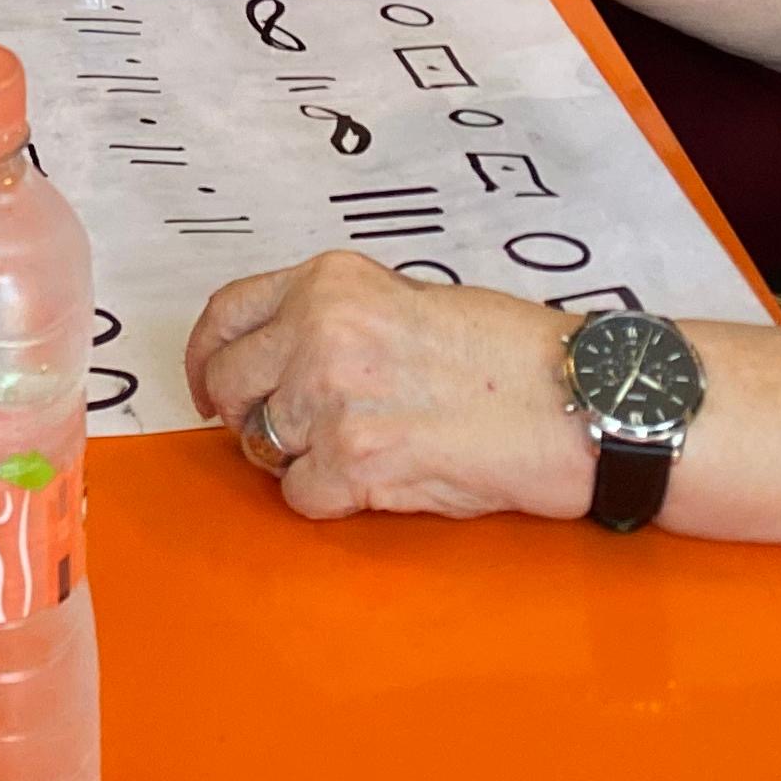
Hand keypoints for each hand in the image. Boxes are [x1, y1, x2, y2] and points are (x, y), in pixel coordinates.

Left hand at [185, 253, 596, 523]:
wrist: (575, 397)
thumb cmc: (508, 351)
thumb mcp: (405, 298)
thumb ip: (334, 319)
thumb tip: (276, 360)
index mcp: (328, 281)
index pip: (225, 315)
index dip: (206, 358)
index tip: (209, 386)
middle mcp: (319, 330)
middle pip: (229, 386)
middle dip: (250, 417)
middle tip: (294, 433)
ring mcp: (332, 397)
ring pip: (261, 445)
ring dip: (298, 459)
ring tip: (361, 450)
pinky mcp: (356, 461)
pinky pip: (301, 496)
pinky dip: (332, 499)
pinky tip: (381, 480)